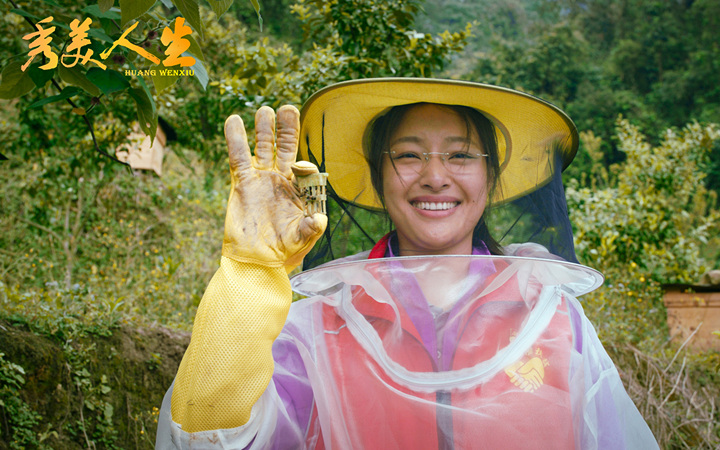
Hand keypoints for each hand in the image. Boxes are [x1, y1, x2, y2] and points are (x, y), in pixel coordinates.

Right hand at [221, 105, 326, 270]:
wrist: (256, 262)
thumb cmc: (284, 251)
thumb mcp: (302, 240)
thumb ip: (311, 228)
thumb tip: (320, 219)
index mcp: (301, 190)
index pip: (305, 168)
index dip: (305, 165)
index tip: (301, 166)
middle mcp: (282, 180)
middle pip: (285, 147)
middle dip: (286, 128)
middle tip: (287, 108)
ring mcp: (262, 179)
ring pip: (263, 147)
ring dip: (264, 129)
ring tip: (265, 110)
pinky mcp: (242, 183)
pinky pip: (239, 157)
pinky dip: (236, 139)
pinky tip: (233, 121)